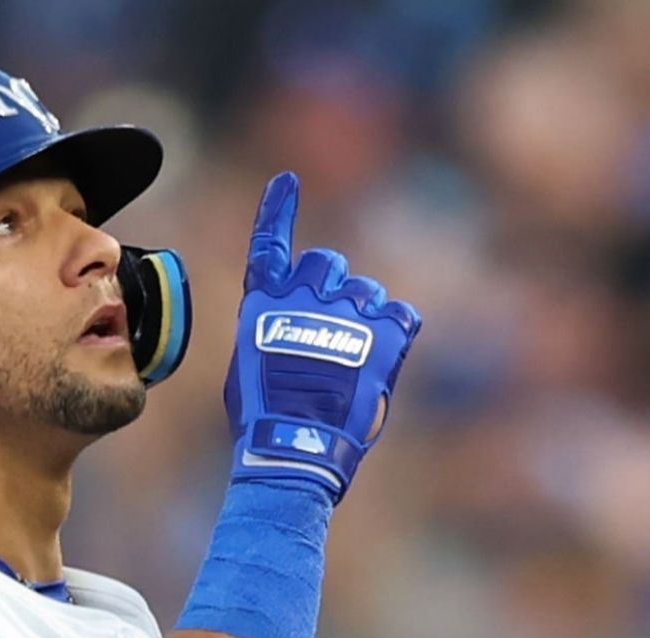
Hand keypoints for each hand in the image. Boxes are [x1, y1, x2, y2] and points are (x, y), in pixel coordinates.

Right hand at [225, 172, 420, 503]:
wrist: (297, 444)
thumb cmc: (264, 417)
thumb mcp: (248, 366)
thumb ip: (270, 332)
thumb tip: (289, 331)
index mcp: (263, 303)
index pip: (269, 244)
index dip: (277, 211)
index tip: (287, 181)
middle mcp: (304, 295)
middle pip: (327, 263)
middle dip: (332, 287)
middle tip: (334, 328)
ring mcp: (347, 310)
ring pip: (367, 292)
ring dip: (364, 318)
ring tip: (354, 364)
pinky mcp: (387, 331)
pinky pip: (402, 315)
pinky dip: (395, 336)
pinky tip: (379, 365)